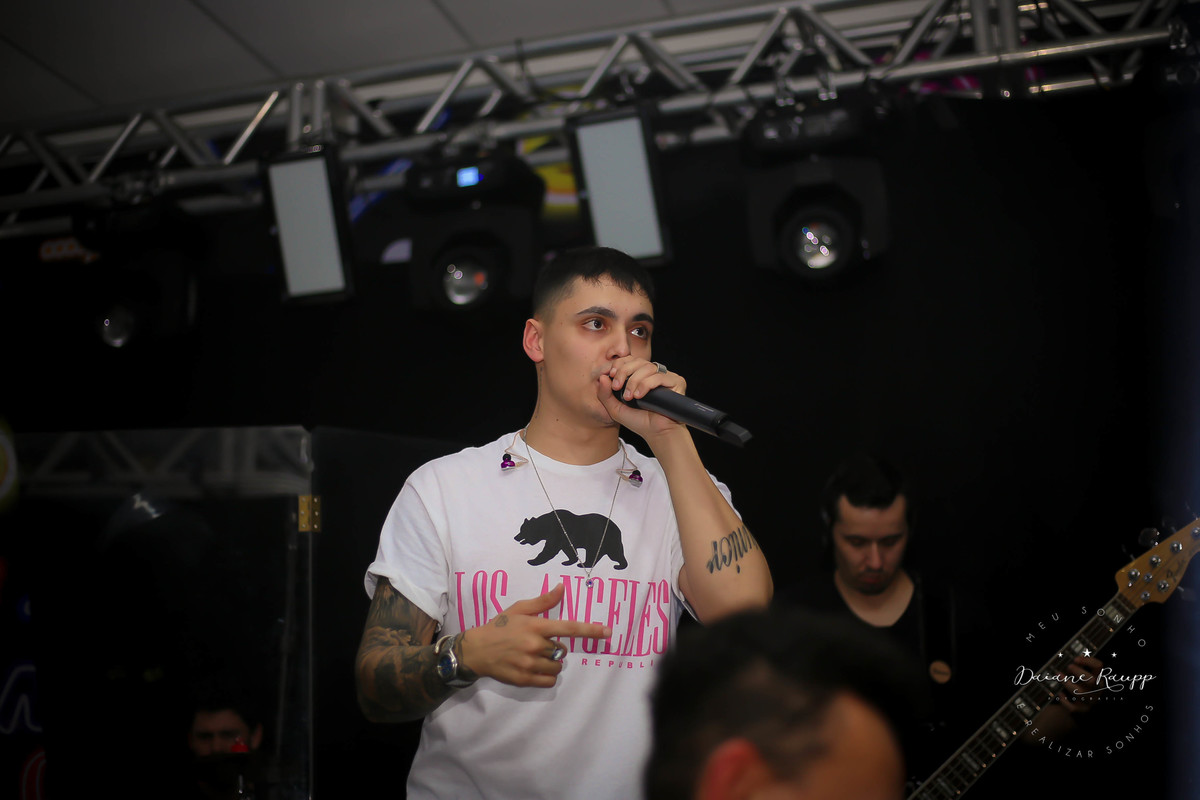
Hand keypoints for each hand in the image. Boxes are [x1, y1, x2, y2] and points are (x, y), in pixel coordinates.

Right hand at [459, 583, 611, 687]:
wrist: (476, 650)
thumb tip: (562, 588)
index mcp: (536, 626)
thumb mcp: (519, 609)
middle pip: (563, 650)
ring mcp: (529, 664)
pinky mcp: (524, 679)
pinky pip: (549, 680)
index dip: (590, 630)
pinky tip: (534, 668)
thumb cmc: (499, 627)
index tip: (607, 632)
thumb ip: (543, 602)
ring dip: (552, 662)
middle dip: (555, 647)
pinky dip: (547, 675)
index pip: (569, 628)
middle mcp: (534, 646)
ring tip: (534, 656)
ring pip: (557, 666)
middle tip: (538, 643)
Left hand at [598, 357, 687, 437]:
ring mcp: (666, 377)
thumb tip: (602, 377)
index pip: (630, 360)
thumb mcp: (615, 408)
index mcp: (641, 376)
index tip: (611, 375)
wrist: (656, 433)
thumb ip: (605, 394)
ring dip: (635, 381)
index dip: (620, 364)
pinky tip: (640, 396)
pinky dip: (646, 385)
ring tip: (630, 397)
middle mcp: (654, 374)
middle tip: (617, 386)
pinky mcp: (676, 382)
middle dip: (624, 371)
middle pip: (638, 360)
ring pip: (648, 367)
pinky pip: (659, 376)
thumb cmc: (639, 422)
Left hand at [1056, 655, 1102, 711]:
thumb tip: (1070, 656)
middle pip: (1092, 680)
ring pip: (1081, 693)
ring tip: (1059, 675)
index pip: (1098, 666)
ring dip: (1067, 683)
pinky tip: (1060, 694)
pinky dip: (1065, 701)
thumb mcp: (1083, 675)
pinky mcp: (1082, 710)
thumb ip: (1079, 666)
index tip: (1075, 659)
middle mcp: (1096, 689)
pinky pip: (1073, 708)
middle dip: (1078, 672)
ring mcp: (1090, 700)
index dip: (1088, 660)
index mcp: (1098, 678)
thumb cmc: (1080, 686)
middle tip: (1068, 666)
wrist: (1080, 708)